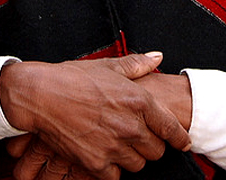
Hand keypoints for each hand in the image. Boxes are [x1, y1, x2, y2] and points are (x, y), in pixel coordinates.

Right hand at [0, 52, 190, 179]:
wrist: (41, 95)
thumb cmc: (73, 77)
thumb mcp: (108, 65)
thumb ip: (137, 64)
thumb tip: (157, 57)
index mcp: (138, 100)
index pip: (170, 127)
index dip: (180, 138)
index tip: (184, 143)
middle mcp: (130, 125)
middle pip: (156, 150)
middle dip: (150, 145)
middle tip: (138, 136)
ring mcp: (114, 146)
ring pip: (138, 165)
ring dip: (132, 156)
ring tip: (119, 143)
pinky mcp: (96, 164)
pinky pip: (116, 175)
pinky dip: (112, 167)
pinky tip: (103, 153)